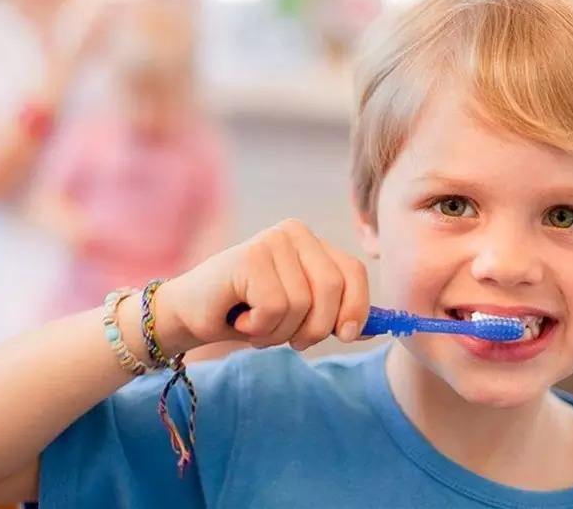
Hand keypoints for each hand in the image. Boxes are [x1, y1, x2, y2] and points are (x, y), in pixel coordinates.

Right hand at [154, 219, 369, 355]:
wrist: (193, 314)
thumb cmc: (248, 314)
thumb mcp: (301, 314)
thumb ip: (337, 315)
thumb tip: (379, 328)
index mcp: (312, 242)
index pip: (353, 272)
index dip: (356, 308)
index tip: (345, 335)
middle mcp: (294, 233)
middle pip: (333, 288)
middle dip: (315, 329)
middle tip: (290, 340)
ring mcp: (271, 241)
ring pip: (303, 304)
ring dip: (280, 332)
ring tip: (256, 324)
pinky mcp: (249, 257)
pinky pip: (277, 307)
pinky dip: (260, 327)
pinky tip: (241, 318)